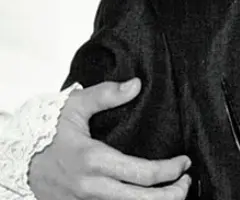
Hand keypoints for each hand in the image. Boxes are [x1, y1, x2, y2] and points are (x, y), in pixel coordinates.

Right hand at [29, 80, 190, 199]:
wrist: (19, 159)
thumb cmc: (48, 132)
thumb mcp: (75, 106)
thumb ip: (106, 94)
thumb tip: (136, 84)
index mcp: (93, 160)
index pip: (143, 174)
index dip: (171, 171)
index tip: (185, 162)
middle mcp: (91, 187)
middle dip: (172, 194)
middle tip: (185, 182)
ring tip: (172, 191)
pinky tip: (146, 195)